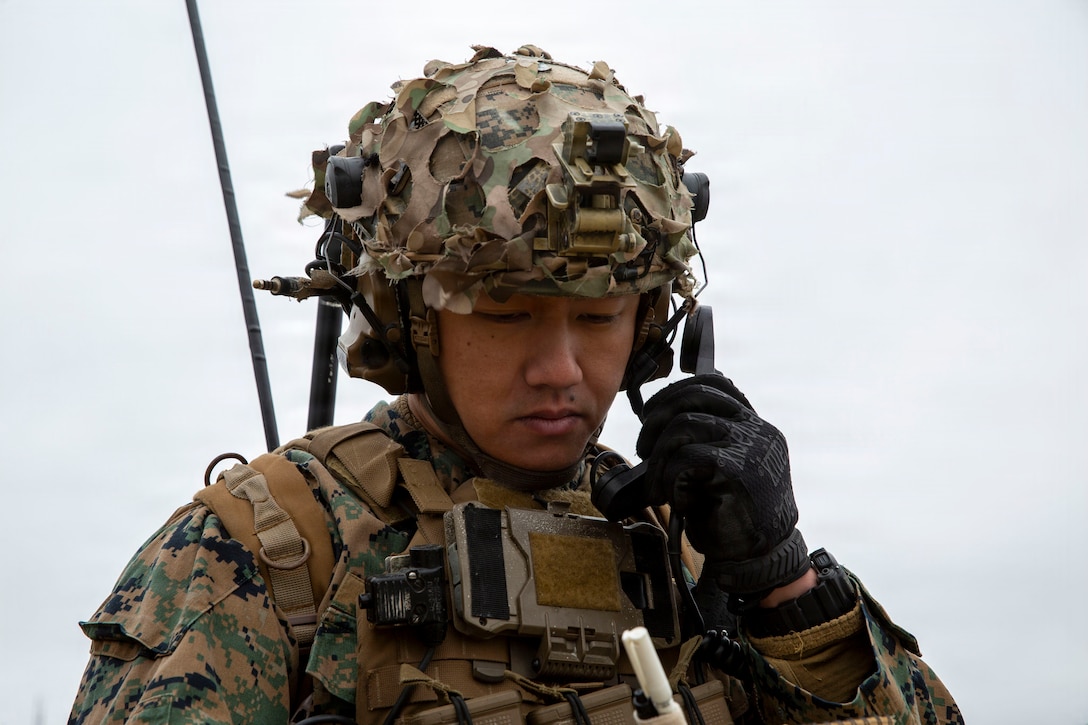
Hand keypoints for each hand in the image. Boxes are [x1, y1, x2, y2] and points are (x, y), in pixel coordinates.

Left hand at [636, 375, 809, 603]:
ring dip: (659, 459)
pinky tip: (680, 502)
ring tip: (658, 487)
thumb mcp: (716, 470)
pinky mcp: (737, 468)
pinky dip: (670, 480)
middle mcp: (757, 430)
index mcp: (754, 427)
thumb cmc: (731, 517)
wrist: (757, 559)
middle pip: (694, 395)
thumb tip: (655, 422)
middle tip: (643, 449)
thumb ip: (701, 442)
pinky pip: (686, 458)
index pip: (715, 384)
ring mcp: (750, 446)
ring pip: (684, 425)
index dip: (676, 391)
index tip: (652, 413)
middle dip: (657, 417)